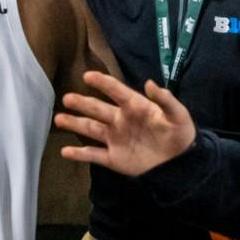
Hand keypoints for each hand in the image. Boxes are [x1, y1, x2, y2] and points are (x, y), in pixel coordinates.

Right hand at [57, 70, 197, 176]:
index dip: (103, 83)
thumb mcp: (178, 115)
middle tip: (67, 98)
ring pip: (91, 129)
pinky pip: (93, 155)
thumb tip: (150, 83)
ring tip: (58, 118)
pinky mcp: (114, 159)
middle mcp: (120, 120)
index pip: (117, 92)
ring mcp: (115, 139)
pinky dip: (79, 154)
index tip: (88, 75)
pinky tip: (65, 151)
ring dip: (74, 123)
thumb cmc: (180, 134)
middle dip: (82, 103)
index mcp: (135, 106)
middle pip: (97, 109)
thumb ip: (165, 99)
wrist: (181, 164)